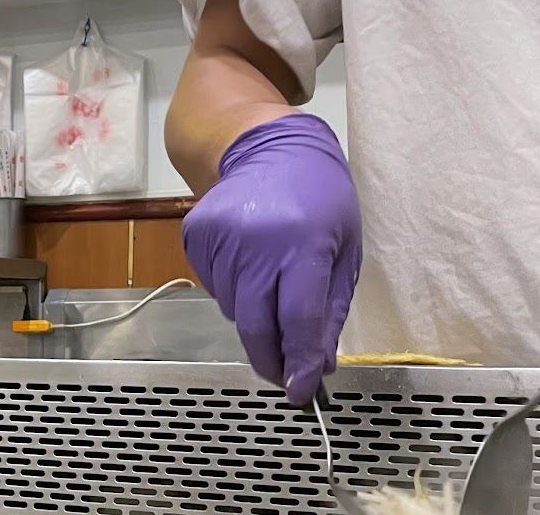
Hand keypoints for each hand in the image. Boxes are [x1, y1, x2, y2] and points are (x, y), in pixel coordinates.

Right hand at [183, 113, 360, 404]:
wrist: (267, 147)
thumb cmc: (319, 196)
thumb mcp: (344, 248)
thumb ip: (331, 307)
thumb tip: (318, 362)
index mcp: (301, 243)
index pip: (298, 319)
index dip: (300, 362)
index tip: (302, 391)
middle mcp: (255, 241)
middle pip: (257, 325)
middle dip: (272, 359)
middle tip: (284, 374)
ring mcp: (219, 237)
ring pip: (235, 311)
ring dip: (256, 319)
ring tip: (272, 290)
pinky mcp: (195, 235)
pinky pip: (214, 288)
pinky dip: (234, 292)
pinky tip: (249, 267)